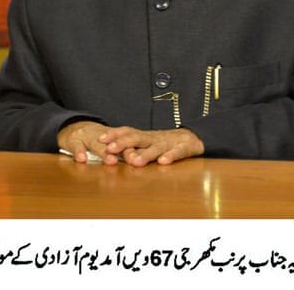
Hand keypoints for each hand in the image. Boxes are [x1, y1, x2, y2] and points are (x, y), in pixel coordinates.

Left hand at [57, 121, 203, 166]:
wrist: (192, 138)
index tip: (100, 139)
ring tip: (135, 161)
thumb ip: (132, 149)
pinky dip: (170, 156)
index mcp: (144, 137)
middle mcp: (154, 139)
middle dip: (123, 143)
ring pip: (155, 147)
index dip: (114, 134)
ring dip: (145, 154)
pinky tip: (164, 161)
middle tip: (110, 148)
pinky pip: (177, 152)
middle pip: (137, 138)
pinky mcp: (184, 148)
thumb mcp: (146, 144)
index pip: (127, 132)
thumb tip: (110, 155)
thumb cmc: (164, 143)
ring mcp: (168, 143)